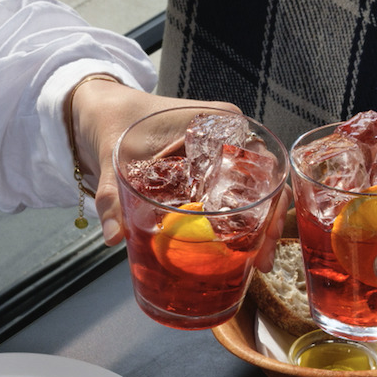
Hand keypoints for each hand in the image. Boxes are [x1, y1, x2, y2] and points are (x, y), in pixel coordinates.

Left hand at [71, 78, 288, 269]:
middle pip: (264, 182)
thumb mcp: (114, 160)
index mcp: (217, 123)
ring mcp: (223, 154)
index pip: (259, 163)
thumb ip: (112, 197)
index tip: (265, 234)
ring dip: (259, 228)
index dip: (269, 201)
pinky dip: (241, 222)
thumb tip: (114, 236)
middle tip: (263, 262)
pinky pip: (236, 196)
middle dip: (268, 224)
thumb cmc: (115, 124)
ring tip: (258, 263)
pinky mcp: (213, 171)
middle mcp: (229, 136)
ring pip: (255, 192)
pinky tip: (241, 252)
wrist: (107, 112)